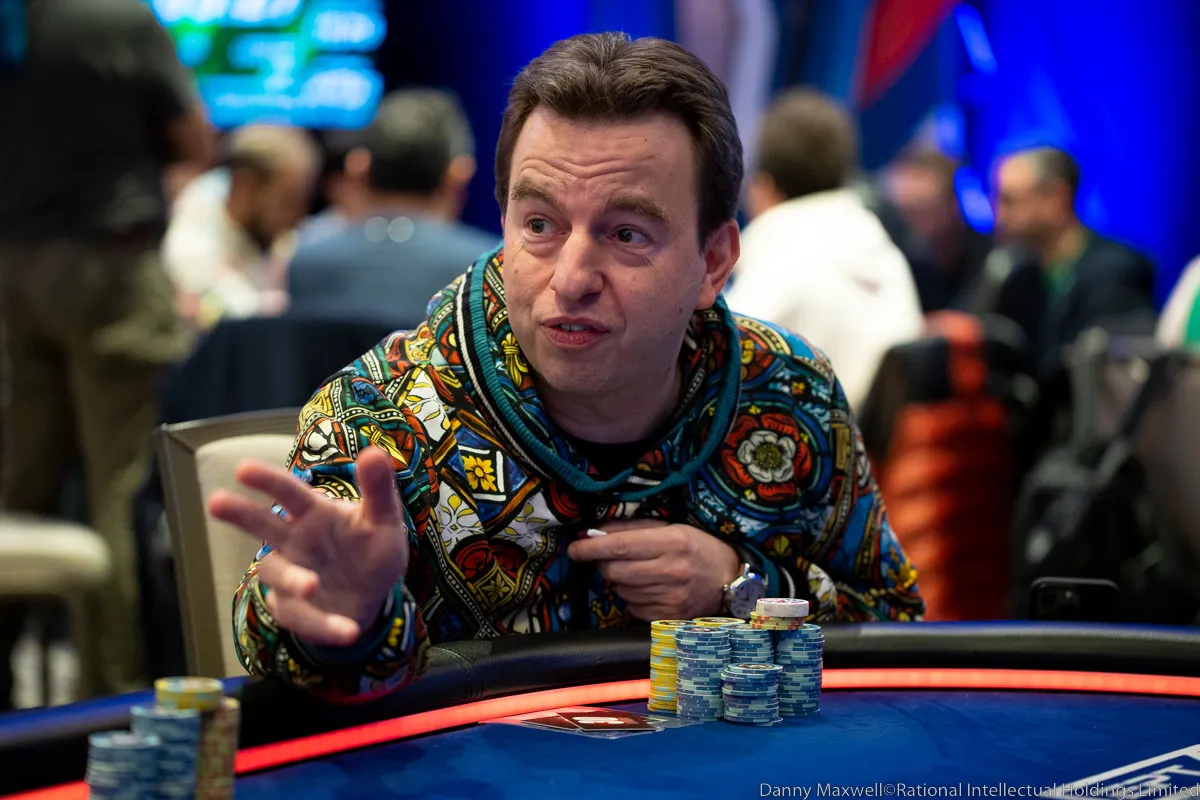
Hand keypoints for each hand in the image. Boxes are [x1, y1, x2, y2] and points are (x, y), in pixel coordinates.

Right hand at [209, 447, 408, 647]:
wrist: (374, 596)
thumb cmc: (373, 548)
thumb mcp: (384, 520)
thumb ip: (379, 490)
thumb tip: (375, 452)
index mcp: (314, 513)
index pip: (289, 492)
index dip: (267, 480)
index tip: (243, 469)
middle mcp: (294, 541)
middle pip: (261, 525)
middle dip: (239, 513)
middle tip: (216, 501)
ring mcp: (290, 575)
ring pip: (277, 574)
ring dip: (292, 579)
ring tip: (312, 584)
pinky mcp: (293, 609)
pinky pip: (301, 616)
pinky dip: (324, 625)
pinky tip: (349, 631)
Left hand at [567, 519, 740, 620]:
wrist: (728, 580)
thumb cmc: (697, 547)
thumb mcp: (670, 528)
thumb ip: (632, 529)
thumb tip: (593, 533)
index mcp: (672, 542)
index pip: (620, 546)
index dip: (591, 548)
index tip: (573, 549)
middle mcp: (672, 570)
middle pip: (615, 571)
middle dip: (604, 564)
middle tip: (612, 559)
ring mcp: (671, 597)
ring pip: (621, 590)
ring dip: (621, 581)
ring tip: (641, 573)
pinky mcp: (670, 617)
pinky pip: (633, 608)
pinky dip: (633, 598)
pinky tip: (650, 589)